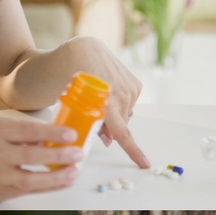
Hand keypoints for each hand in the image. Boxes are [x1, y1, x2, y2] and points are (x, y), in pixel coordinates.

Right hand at [0, 119, 83, 200]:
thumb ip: (27, 133)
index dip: (51, 133)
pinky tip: (65, 181)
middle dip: (58, 155)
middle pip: (31, 156)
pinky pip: (30, 191)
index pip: (28, 132)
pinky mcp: (2, 192)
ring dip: (57, 177)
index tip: (71, 134)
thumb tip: (58, 136)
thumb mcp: (2, 130)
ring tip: (75, 171)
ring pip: (30, 180)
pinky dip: (50, 187)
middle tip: (78, 153)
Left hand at [61, 37, 148, 167]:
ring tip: (99, 102)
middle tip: (94, 122)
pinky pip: (130, 104)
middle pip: (121, 124)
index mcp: (106, 101)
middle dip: (110, 129)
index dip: (133, 150)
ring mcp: (131, 87)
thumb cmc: (70, 76)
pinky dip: (120, 105)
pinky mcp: (136, 83)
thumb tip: (108, 140)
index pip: (123, 132)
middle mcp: (122, 93)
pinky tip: (109, 94)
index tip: (145, 163)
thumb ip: (92, 122)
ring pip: (126, 114)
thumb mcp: (74, 102)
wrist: (82, 50)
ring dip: (115, 115)